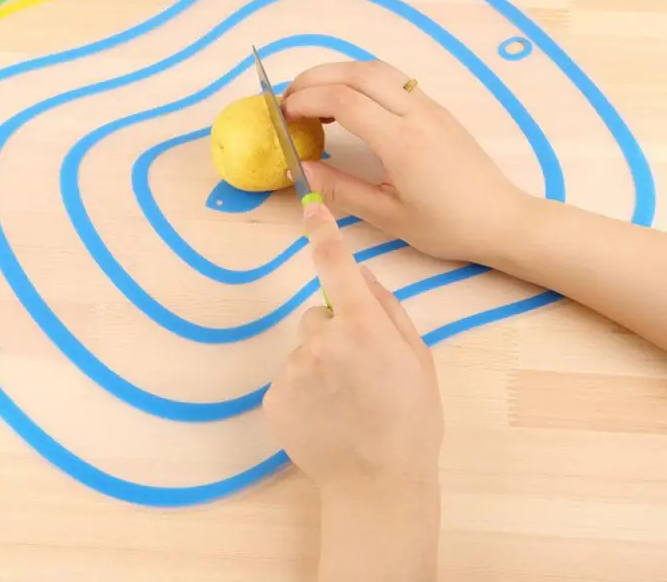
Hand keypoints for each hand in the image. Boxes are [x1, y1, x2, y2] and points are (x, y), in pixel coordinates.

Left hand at [263, 201, 442, 580]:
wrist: (379, 485)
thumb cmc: (410, 420)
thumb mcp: (418, 357)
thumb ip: (389, 309)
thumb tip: (363, 275)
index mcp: (362, 326)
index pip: (336, 265)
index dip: (323, 232)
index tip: (310, 207)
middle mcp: (321, 340)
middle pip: (318, 315)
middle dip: (335, 331)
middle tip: (360, 371)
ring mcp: (293, 370)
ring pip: (303, 347)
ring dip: (319, 362)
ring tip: (344, 400)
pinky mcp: (273, 397)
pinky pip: (288, 376)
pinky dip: (303, 389)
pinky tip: (325, 415)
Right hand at [282, 60, 530, 263]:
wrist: (501, 219)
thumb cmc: (446, 225)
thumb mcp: (387, 216)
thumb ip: (340, 190)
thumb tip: (298, 170)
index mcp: (402, 141)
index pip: (344, 100)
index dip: (307, 100)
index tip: (283, 114)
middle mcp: (416, 112)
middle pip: (357, 73)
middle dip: (315, 78)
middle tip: (288, 99)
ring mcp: (428, 106)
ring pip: (376, 68)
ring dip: (338, 73)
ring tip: (313, 97)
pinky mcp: (436, 108)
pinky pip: (392, 78)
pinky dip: (360, 79)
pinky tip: (348, 102)